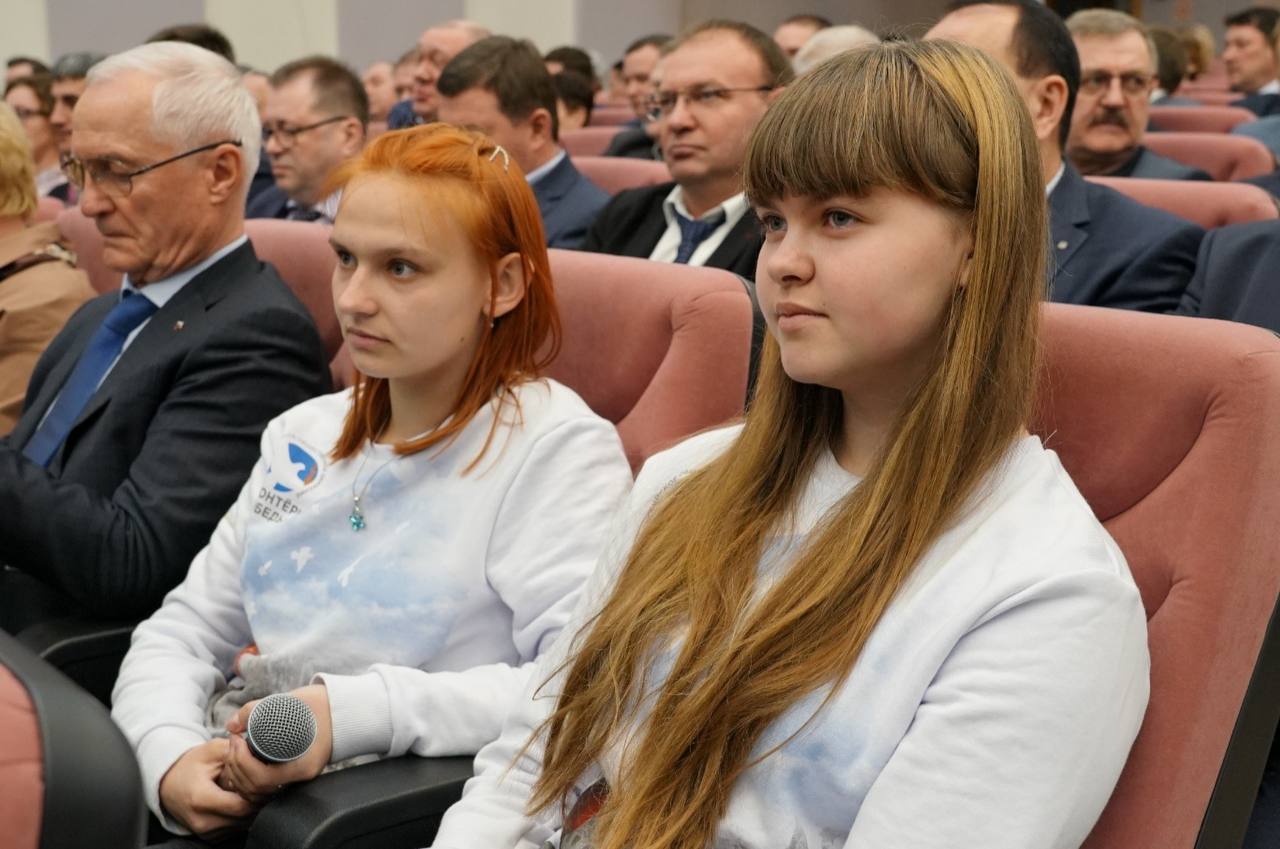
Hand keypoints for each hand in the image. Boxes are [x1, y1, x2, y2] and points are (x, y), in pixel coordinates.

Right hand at [158, 738, 258, 835]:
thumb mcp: (211, 750)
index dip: (255, 792)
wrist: (169, 785)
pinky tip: (235, 801)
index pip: (242, 805)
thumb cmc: (190, 767)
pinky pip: (235, 829)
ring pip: (243, 824)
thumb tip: (257, 754)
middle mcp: (202, 821)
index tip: (256, 779)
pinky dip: (240, 816)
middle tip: (254, 784)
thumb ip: (235, 751)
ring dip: (249, 809)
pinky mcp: (210, 837)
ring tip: (243, 791)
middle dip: (255, 800)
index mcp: (200, 799)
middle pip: (245, 816)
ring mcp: (205, 832)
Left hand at [221, 683, 334, 799]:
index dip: (241, 761)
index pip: (261, 778)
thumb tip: (231, 725)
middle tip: (233, 741)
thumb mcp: (291, 700)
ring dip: (240, 772)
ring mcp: (297, 775)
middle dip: (236, 765)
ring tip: (236, 748)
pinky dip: (249, 775)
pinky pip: (265, 783)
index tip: (236, 738)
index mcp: (302, 765)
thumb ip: (257, 709)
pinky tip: (245, 758)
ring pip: (258, 790)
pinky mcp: (293, 770)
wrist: (346, 709)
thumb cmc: (322, 704)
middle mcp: (300, 776)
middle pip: (256, 787)